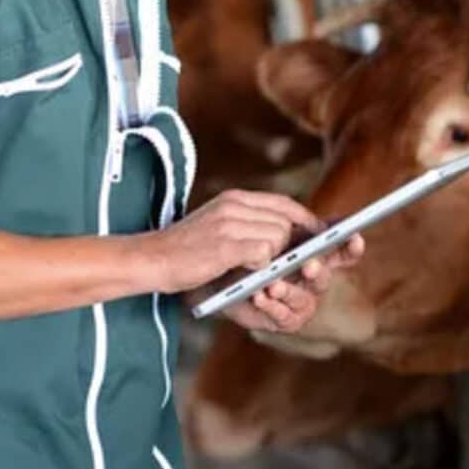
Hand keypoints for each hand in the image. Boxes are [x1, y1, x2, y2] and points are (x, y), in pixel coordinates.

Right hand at [141, 190, 322, 294]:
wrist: (150, 259)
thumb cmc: (186, 251)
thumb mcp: (219, 226)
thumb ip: (249, 224)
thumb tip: (286, 234)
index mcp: (234, 198)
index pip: (283, 203)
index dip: (304, 218)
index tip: (318, 233)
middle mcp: (234, 205)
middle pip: (285, 220)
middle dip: (293, 243)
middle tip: (290, 262)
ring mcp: (229, 222)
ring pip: (277, 236)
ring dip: (272, 257)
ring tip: (253, 267)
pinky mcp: (225, 243)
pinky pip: (264, 251)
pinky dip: (260, 264)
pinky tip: (244, 270)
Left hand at [220, 233, 364, 333]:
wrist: (222, 274)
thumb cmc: (250, 250)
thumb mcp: (269, 230)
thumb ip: (291, 221)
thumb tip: (314, 221)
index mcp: (315, 254)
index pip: (341, 251)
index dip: (351, 246)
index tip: (354, 236)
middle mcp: (312, 279)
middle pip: (324, 275)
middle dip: (317, 270)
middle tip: (308, 265)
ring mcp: (301, 302)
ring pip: (305, 298)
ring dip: (290, 291)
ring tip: (274, 285)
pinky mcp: (284, 320)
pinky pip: (283, 316)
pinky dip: (272, 306)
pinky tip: (259, 296)